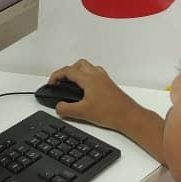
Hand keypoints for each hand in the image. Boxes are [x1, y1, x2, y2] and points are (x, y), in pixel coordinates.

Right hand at [47, 59, 165, 163]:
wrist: (129, 116)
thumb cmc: (111, 112)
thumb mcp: (82, 113)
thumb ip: (66, 109)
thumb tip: (58, 107)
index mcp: (89, 79)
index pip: (68, 71)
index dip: (56, 76)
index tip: (51, 84)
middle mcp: (97, 75)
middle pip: (78, 65)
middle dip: (67, 71)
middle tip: (61, 82)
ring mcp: (104, 79)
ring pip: (88, 68)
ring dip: (78, 72)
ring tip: (72, 84)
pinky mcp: (109, 85)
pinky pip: (96, 74)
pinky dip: (88, 78)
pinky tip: (86, 91)